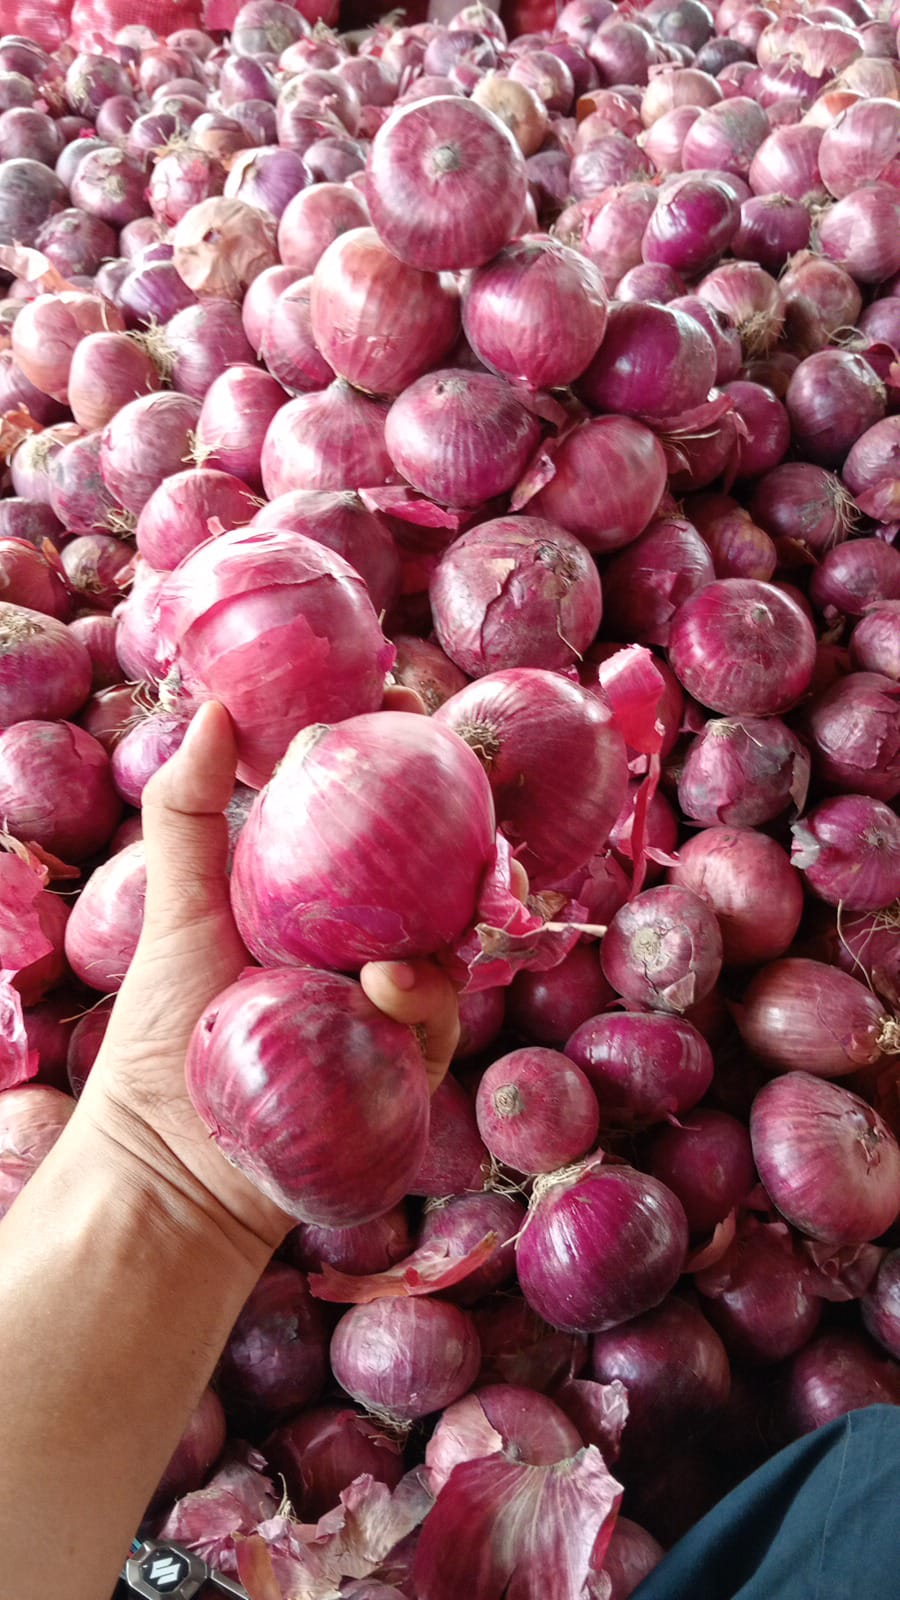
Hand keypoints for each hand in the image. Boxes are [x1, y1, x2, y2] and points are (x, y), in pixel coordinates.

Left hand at [81, 701, 460, 1254]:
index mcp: (314, 902)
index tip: (410, 715)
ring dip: (451, 922)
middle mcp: (360, 947)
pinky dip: (423, 998)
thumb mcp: (176, 907)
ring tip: (426, 922)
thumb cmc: (163, 1035)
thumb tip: (212, 707)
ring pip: (451, 947)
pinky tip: (390, 988)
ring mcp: (386, 1008)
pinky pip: (435, 1022)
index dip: (405, 776)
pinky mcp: (403, 1068)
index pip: (374, 827)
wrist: (166, 1167)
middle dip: (468, 840)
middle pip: (435, 882)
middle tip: (472, 800)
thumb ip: (189, 811)